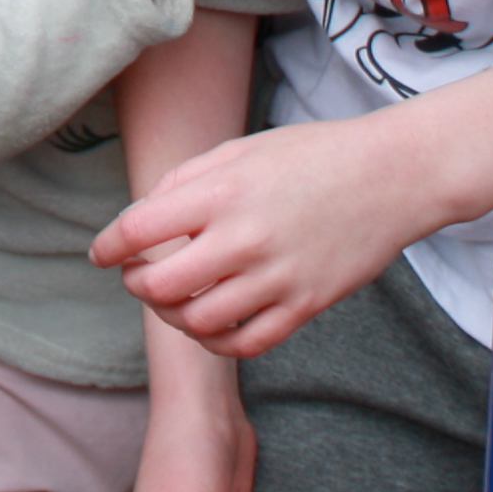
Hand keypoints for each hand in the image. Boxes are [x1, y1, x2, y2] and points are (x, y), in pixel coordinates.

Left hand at [92, 71, 492, 356]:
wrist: (391, 176)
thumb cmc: (311, 155)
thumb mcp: (239, 149)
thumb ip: (185, 182)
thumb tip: (141, 217)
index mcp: (221, 191)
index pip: (138, 230)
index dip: (108, 247)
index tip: (100, 254)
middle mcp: (244, 238)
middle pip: (160, 286)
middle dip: (136, 286)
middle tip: (135, 277)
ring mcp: (277, 277)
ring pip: (198, 322)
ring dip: (172, 316)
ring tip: (172, 300)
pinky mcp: (306, 305)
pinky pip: (246, 342)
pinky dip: (216, 340)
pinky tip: (209, 322)